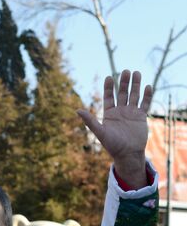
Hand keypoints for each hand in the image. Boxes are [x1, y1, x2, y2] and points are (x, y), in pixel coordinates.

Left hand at [77, 70, 151, 187]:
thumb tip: (77, 110)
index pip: (109, 96)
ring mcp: (131, 113)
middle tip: (126, 71)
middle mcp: (120, 111)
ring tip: (136, 72)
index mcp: (109, 113)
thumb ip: (90, 121)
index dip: (109, 87)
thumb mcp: (100, 132)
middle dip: (124, 82)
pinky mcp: (141, 117)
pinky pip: (145, 104)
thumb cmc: (112, 145)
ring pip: (134, 95)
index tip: (109, 77)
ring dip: (135, 85)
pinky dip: (147, 95)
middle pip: (122, 93)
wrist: (128, 154)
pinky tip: (148, 86)